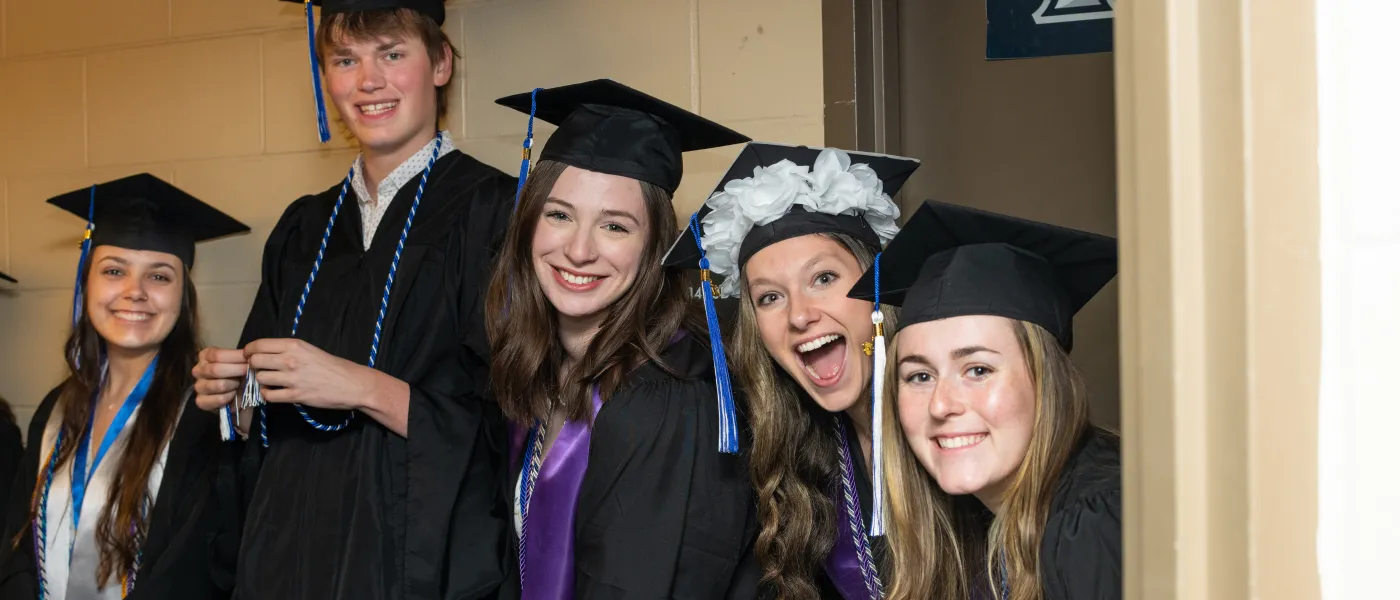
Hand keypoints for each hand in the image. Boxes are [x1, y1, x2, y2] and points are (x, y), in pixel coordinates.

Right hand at [193, 347, 248, 412]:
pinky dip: (230, 397)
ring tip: (240, 383)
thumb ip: (241, 358)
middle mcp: (198, 370)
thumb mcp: (238, 362)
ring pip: (219, 385)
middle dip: (237, 370)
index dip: (236, 357)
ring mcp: (198, 386)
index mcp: (205, 356)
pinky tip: (234, 394)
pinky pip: (219, 399)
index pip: (217, 355)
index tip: (249, 359)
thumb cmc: (236, 374)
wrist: (235, 395)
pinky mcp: (201, 401)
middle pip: (216, 369)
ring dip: (234, 384)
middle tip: (248, 372)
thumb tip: (249, 355)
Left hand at [244, 338, 374, 410]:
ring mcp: (292, 378)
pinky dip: (267, 394)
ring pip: (260, 378)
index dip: (249, 351)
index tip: (250, 356)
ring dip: (261, 381)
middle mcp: (290, 359)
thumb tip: (265, 354)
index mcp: (294, 345)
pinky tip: (275, 392)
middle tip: (259, 370)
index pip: (258, 345)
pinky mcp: (295, 396)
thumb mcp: (310, 350)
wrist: (352, 384)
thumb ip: (288, 350)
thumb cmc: (333, 366)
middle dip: (253, 366)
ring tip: (269, 382)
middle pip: (255, 361)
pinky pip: (268, 395)